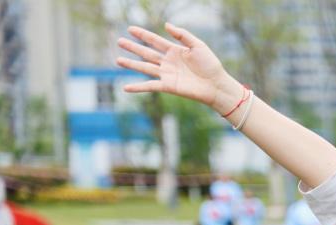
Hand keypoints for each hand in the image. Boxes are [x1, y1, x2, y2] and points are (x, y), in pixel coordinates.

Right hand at [117, 24, 240, 112]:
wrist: (217, 85)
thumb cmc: (211, 65)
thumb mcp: (198, 45)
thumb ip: (182, 35)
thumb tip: (166, 25)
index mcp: (175, 51)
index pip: (155, 41)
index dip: (143, 35)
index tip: (130, 28)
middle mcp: (168, 62)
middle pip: (147, 53)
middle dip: (133, 47)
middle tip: (119, 41)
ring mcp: (167, 75)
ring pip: (145, 68)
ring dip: (131, 64)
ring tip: (117, 60)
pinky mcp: (168, 86)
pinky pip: (150, 86)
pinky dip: (138, 87)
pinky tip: (126, 88)